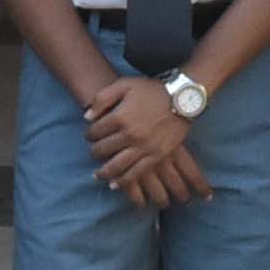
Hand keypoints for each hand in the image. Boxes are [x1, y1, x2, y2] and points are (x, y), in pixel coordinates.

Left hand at [84, 79, 211, 207]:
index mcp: (119, 117)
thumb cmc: (152, 90)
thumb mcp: (124, 85)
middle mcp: (130, 135)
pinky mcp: (156, 156)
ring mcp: (143, 147)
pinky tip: (114, 185)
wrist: (182, 98)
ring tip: (98, 175)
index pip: (95, 132)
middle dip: (95, 152)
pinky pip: (136, 173)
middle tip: (95, 152)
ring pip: (116, 166)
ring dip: (104, 173)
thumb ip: (102, 98)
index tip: (90, 135)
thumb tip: (86, 117)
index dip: (89, 134)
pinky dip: (123, 181)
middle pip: (103, 150)